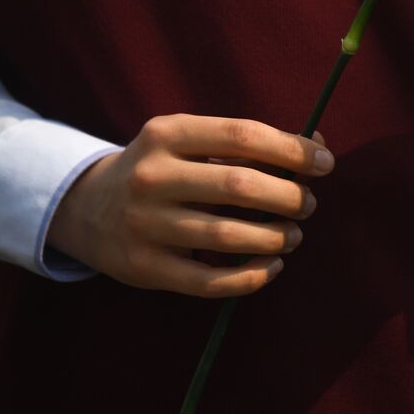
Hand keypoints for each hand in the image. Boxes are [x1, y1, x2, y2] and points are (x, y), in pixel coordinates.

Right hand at [47, 115, 333, 297]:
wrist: (87, 207)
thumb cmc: (163, 168)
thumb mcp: (190, 140)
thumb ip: (248, 142)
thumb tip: (318, 145)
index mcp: (167, 133)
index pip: (242, 135)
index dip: (292, 150)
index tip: (325, 163)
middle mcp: (151, 176)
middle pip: (239, 186)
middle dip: (289, 197)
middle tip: (308, 204)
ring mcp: (144, 224)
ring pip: (227, 236)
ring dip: (275, 238)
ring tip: (293, 235)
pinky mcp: (143, 267)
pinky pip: (209, 281)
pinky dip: (251, 277)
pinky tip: (271, 266)